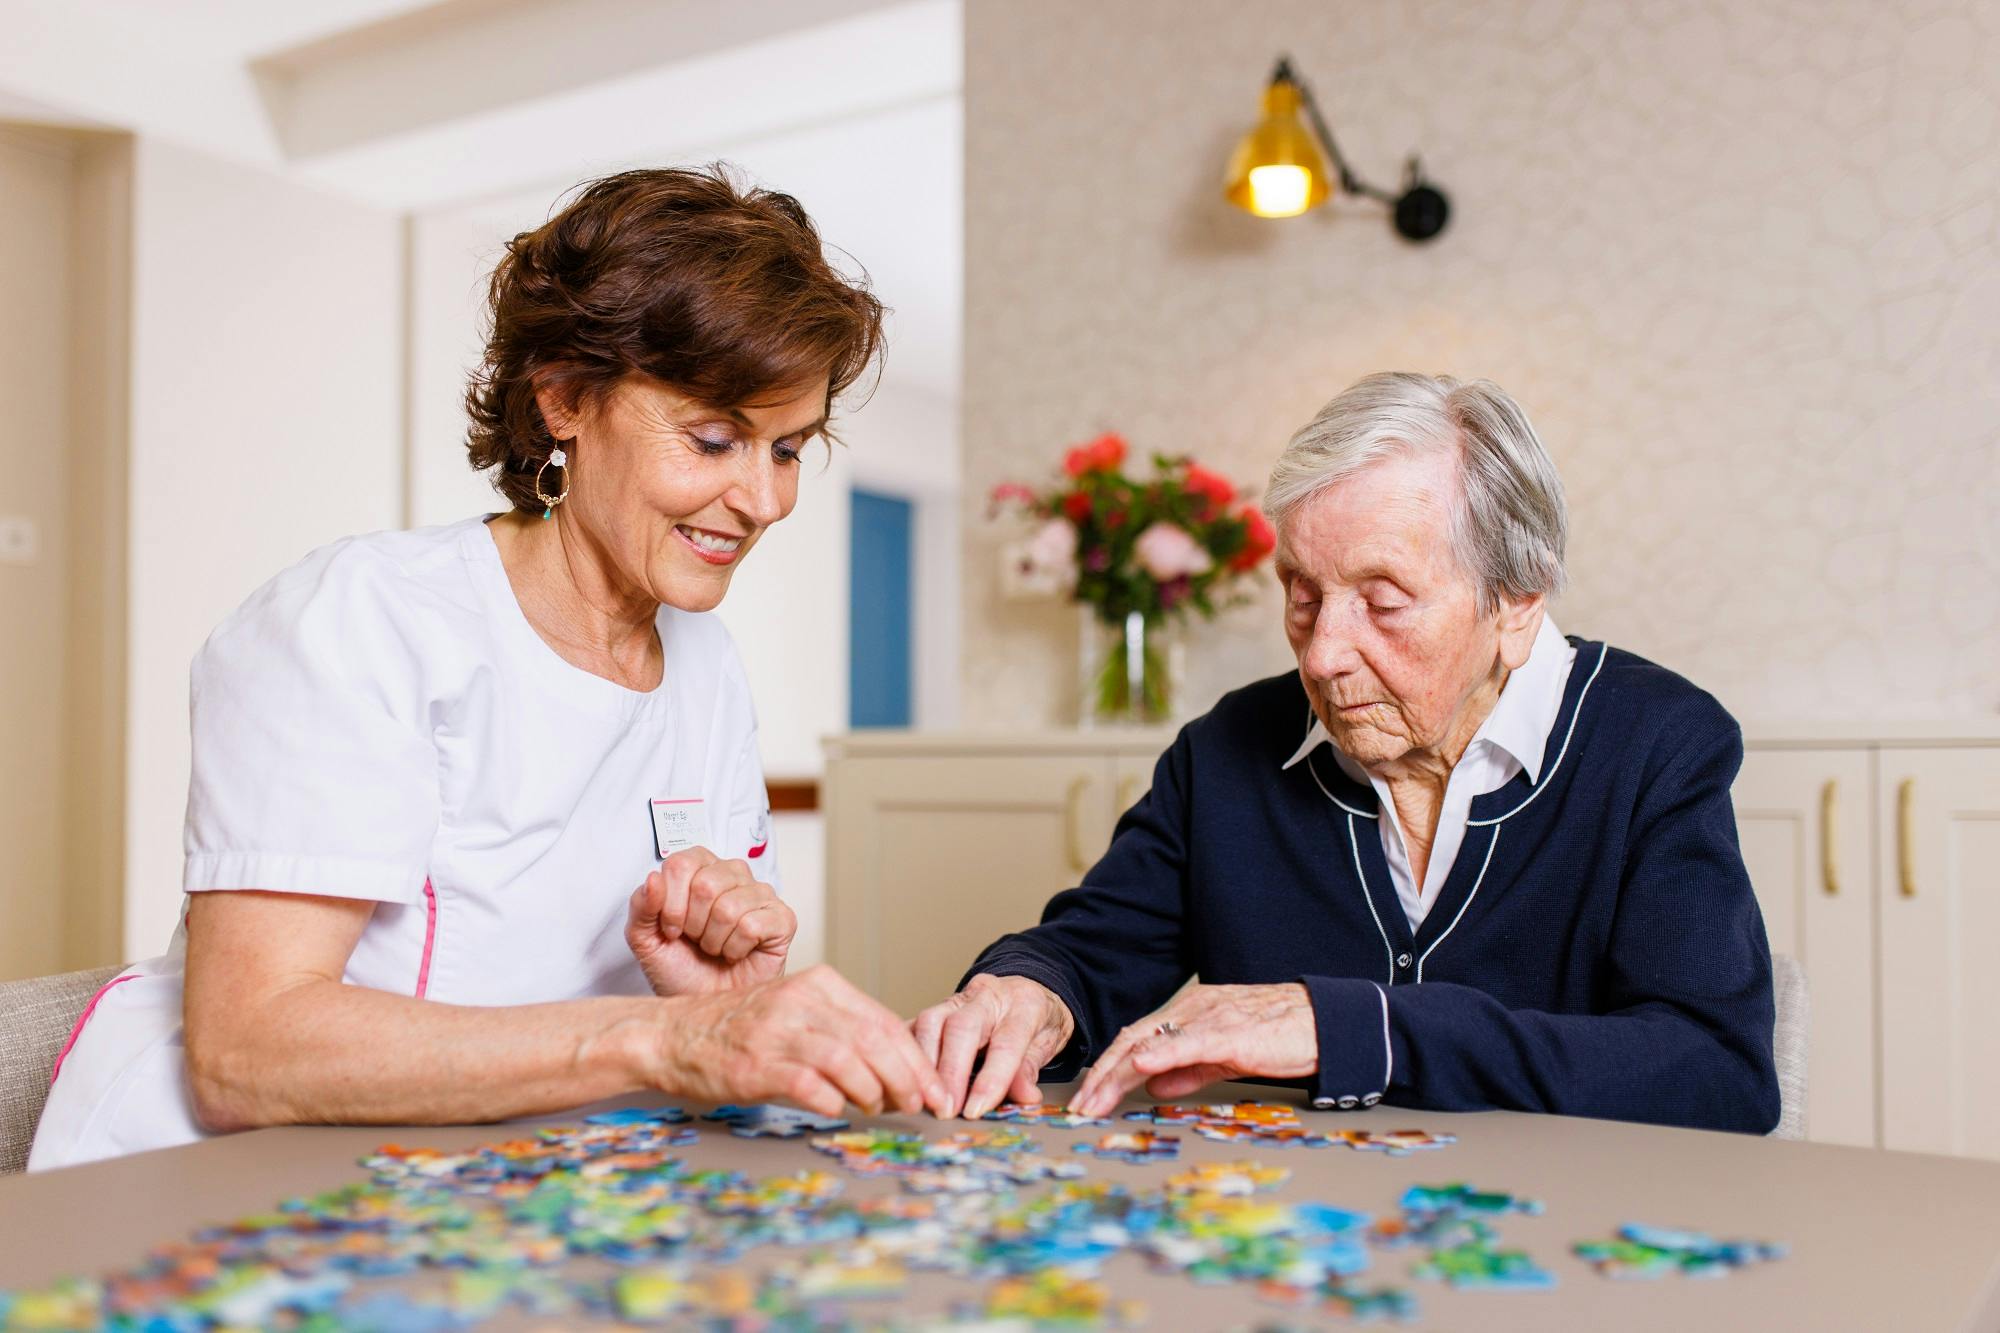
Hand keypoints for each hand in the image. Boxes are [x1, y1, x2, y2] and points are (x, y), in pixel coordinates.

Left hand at [625, 848, 793, 996]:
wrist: (704, 1005)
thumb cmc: (680, 969)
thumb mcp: (645, 939)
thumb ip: (641, 906)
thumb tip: (654, 878)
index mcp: (700, 868)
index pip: (681, 864)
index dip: (671, 904)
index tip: (672, 928)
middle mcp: (733, 874)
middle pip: (706, 884)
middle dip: (693, 925)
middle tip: (697, 940)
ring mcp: (761, 894)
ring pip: (729, 908)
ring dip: (714, 941)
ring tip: (716, 948)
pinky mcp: (782, 918)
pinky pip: (752, 925)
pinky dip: (736, 949)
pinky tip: (736, 953)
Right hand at [647, 964, 948, 1117]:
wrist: (671, 1035)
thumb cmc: (738, 1029)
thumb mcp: (796, 1011)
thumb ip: (841, 1029)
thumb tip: (898, 1070)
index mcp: (819, 984)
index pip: (885, 1021)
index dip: (917, 1060)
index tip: (935, 1089)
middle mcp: (801, 1000)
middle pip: (875, 1040)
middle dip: (908, 1079)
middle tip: (920, 1106)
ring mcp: (777, 1031)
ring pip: (850, 1061)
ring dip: (876, 1093)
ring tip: (882, 1110)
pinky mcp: (756, 1064)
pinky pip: (810, 1085)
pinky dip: (834, 1102)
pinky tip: (840, 1111)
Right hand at [912, 974, 1074, 1118]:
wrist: (1026, 990)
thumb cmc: (1036, 1021)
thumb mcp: (1047, 1043)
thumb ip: (1031, 1069)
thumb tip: (1025, 1097)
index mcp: (1024, 1004)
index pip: (1006, 1042)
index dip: (991, 1079)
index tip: (976, 1110)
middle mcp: (987, 996)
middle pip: (962, 1028)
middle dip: (951, 1072)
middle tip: (946, 1108)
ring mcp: (958, 998)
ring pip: (931, 1022)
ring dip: (926, 1064)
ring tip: (926, 1098)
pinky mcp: (936, 1007)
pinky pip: (915, 1024)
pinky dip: (910, 1052)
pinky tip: (909, 1077)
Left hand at [1069, 983, 1316, 1117]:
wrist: (1325, 1022)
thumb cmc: (1281, 1036)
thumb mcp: (1224, 1055)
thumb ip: (1188, 1069)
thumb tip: (1153, 1088)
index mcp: (1190, 1013)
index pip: (1137, 1039)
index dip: (1108, 1068)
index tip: (1090, 1098)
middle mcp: (1192, 1009)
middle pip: (1133, 1041)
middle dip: (1102, 1076)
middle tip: (1081, 1106)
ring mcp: (1209, 1018)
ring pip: (1151, 1043)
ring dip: (1118, 1073)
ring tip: (1096, 1099)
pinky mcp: (1231, 1032)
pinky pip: (1188, 1041)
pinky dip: (1160, 1053)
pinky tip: (1140, 1067)